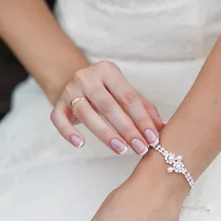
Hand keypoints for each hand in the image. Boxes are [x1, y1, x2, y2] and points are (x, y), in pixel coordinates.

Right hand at [50, 60, 165, 154]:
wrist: (75, 82)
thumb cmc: (107, 92)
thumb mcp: (126, 94)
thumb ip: (145, 110)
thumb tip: (163, 128)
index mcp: (108, 71)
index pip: (128, 97)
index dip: (142, 119)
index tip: (153, 138)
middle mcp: (87, 77)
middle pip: (109, 106)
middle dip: (127, 129)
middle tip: (140, 148)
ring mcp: (70, 90)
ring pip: (86, 114)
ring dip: (105, 134)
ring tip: (121, 150)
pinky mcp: (56, 103)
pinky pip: (58, 119)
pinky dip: (68, 132)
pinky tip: (80, 144)